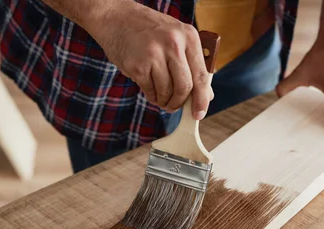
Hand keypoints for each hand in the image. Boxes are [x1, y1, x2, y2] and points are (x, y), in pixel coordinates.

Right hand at [84, 1, 210, 118]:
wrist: (116, 18)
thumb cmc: (150, 31)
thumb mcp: (176, 39)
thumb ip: (192, 65)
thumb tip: (207, 95)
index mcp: (189, 36)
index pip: (201, 75)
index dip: (202, 99)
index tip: (199, 114)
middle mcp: (173, 43)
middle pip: (184, 87)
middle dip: (179, 102)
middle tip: (174, 107)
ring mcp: (154, 53)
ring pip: (167, 92)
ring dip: (164, 100)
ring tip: (160, 96)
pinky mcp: (137, 65)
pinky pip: (150, 91)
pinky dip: (151, 96)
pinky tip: (149, 88)